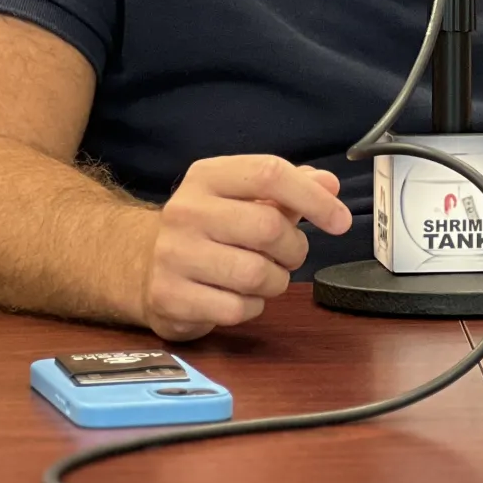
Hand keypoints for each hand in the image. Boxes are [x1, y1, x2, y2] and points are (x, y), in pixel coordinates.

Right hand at [141, 155, 351, 338]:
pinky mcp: (169, 297)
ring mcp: (173, 255)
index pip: (269, 173)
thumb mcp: (242, 197)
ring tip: (265, 276)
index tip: (340, 221)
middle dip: (294, 249)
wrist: (142, 266)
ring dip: (276, 281)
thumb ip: (288, 188)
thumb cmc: (208, 228)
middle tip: (290, 255)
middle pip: (268, 228)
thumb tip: (329, 183)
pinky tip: (240, 297)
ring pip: (256, 274)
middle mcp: (185, 210)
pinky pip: (237, 309)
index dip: (313, 198)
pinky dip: (253, 307)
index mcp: (206, 176)